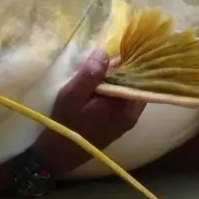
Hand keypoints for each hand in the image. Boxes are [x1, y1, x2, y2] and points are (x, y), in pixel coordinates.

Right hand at [31, 49, 145, 174]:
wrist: (58, 156)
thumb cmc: (65, 125)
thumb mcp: (71, 96)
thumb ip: (90, 75)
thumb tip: (105, 52)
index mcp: (125, 108)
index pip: (140, 77)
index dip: (134, 58)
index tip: (126, 41)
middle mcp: (132, 114)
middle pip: (138, 83)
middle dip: (130, 65)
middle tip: (118, 45)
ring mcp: (127, 119)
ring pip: (132, 90)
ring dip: (124, 76)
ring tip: (112, 58)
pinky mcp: (120, 122)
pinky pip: (126, 98)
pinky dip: (119, 86)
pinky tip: (107, 77)